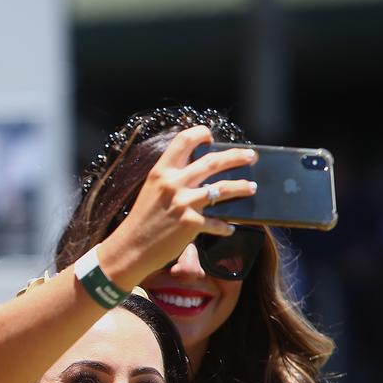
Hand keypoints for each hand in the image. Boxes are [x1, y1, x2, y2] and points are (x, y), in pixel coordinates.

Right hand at [101, 126, 257, 286]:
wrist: (131, 248)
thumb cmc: (141, 220)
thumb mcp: (152, 191)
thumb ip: (171, 178)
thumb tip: (198, 172)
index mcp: (161, 172)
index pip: (184, 140)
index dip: (201, 134)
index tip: (211, 138)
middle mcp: (173, 183)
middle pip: (213, 161)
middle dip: (237, 156)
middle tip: (250, 156)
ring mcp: (183, 203)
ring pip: (223, 189)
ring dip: (243, 186)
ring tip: (252, 187)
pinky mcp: (191, 223)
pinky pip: (217, 222)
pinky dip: (225, 226)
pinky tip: (229, 228)